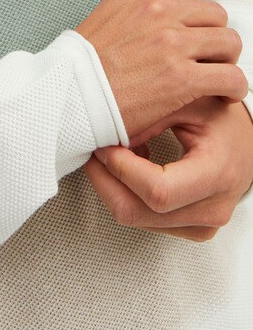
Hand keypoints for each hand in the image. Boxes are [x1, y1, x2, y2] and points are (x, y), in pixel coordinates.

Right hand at [74, 0, 248, 140]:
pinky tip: (224, 95)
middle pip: (214, 17)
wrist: (66, 100)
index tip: (188, 44)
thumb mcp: (102, 21)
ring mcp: (171, 42)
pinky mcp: (182, 77)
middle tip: (204, 62)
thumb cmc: (80, 70)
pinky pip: (231, 76)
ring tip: (215, 79)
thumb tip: (164, 22)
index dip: (192, 24)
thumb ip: (135, 14)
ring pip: (228, 43)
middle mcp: (156, 10)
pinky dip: (234, 87)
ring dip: (225, 62)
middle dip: (212, 40)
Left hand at [83, 96, 252, 240]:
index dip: (121, 169)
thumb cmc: (220, 117)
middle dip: (105, 180)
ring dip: (113, 187)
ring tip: (110, 155)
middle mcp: (213, 207)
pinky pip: (145, 220)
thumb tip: (108, 135)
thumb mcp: (189, 102)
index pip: (157, 191)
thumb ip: (150, 115)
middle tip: (93, 151)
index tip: (104, 146)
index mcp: (218, 173)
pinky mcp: (193, 229)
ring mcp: (203, 224)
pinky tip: (129, 170)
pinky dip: (127, 195)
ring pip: (135, 218)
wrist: (246, 139)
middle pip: (137, 211)